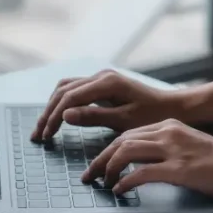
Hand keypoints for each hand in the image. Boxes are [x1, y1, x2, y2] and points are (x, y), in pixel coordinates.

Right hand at [32, 70, 191, 140]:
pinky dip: (63, 103)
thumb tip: (64, 115)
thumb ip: (93, 117)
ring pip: (66, 88)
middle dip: (47, 113)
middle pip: (62, 91)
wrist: (174, 108)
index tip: (45, 136)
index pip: (68, 99)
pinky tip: (58, 117)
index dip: (53, 118)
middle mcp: (101, 76)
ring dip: (52, 107)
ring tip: (44, 128)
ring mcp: (101, 78)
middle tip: (38, 136)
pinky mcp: (103, 84)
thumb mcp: (124, 121)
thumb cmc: (153, 116)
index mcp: (106, 82)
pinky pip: (75, 90)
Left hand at [84, 119, 212, 195]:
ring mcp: (172, 149)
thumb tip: (141, 165)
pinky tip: (120, 190)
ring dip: (108, 168)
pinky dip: (125, 181)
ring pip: (125, 152)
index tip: (98, 164)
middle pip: (121, 141)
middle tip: (90, 176)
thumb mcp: (187, 146)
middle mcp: (167, 133)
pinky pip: (141, 173)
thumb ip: (164, 149)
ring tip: (102, 183)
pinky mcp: (178, 168)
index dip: (108, 150)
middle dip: (100, 159)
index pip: (128, 134)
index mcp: (168, 126)